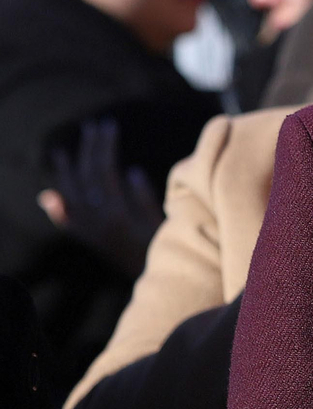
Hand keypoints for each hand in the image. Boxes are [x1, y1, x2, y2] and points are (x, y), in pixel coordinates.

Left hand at [37, 117, 162, 276]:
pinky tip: (49, 196)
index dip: (104, 145)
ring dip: (65, 172)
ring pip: (70, 196)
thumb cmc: (167, 249)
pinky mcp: (90, 240)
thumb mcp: (162, 220)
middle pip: (87, 177)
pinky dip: (57, 208)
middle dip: (90, 149)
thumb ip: (144, 197)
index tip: (108, 125)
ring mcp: (90, 231)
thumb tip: (130, 171)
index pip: (104, 169)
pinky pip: (67, 221)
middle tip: (93, 125)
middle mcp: (96, 222)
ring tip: (61, 152)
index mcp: (115, 212)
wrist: (157, 283)